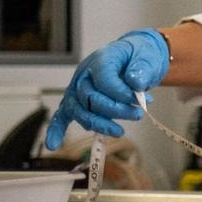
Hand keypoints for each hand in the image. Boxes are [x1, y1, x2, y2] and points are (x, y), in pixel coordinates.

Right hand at [46, 29, 171, 148]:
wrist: (137, 57)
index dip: (122, 94)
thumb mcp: (148, 58)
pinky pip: (62, 115)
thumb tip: (136, 83)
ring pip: (79, 110)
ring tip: (119, 131)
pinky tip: (53, 144)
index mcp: (101, 59)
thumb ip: (142, 70)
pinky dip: (56, 129)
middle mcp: (85, 74)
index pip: (104, 80)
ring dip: (99, 124)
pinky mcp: (77, 99)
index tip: (143, 101)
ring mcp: (78, 87)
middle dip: (115, 110)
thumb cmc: (140, 57)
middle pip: (90, 98)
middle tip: (138, 114)